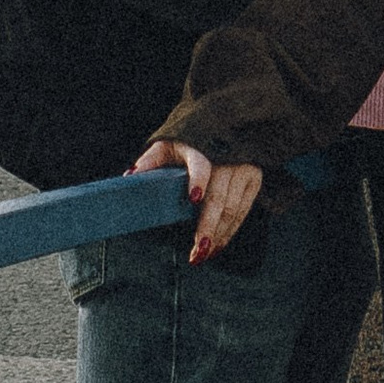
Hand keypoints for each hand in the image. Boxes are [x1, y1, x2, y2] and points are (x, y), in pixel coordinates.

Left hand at [133, 138, 265, 261]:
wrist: (224, 127)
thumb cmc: (189, 142)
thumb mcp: (168, 145)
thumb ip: (150, 161)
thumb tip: (130, 176)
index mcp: (201, 148)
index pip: (201, 165)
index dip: (197, 180)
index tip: (194, 198)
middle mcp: (226, 158)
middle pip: (218, 197)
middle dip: (208, 227)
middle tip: (198, 251)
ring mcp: (242, 169)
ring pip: (232, 208)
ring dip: (219, 235)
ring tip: (203, 254)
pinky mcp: (253, 180)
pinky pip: (243, 211)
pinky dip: (230, 231)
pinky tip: (217, 246)